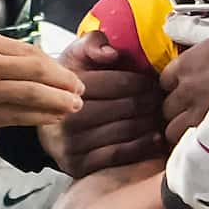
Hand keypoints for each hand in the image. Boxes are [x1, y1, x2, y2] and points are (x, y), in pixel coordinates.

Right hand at [0, 29, 82, 136]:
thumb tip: (30, 57)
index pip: (30, 54)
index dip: (54, 66)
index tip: (67, 74)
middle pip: (37, 75)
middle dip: (64, 84)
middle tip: (80, 91)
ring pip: (30, 98)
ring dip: (57, 104)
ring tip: (74, 108)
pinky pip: (15, 117)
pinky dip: (37, 118)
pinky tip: (50, 119)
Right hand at [47, 32, 164, 174]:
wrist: (46, 117)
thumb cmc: (71, 83)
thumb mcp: (76, 55)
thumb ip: (93, 44)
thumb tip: (112, 53)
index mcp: (69, 87)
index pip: (119, 83)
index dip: (142, 82)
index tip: (154, 82)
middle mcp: (68, 117)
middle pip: (126, 108)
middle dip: (150, 102)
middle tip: (162, 100)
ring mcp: (71, 144)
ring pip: (125, 131)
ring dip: (150, 124)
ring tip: (161, 116)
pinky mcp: (77, 165)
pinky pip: (118, 155)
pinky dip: (141, 146)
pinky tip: (155, 138)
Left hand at [159, 39, 208, 144]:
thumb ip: (188, 37)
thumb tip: (171, 27)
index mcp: (185, 66)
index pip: (163, 83)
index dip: (173, 88)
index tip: (183, 91)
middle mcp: (188, 89)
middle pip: (166, 109)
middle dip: (176, 111)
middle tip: (190, 111)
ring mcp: (200, 111)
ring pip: (173, 131)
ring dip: (182, 129)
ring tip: (197, 127)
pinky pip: (193, 143)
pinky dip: (196, 141)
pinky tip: (205, 138)